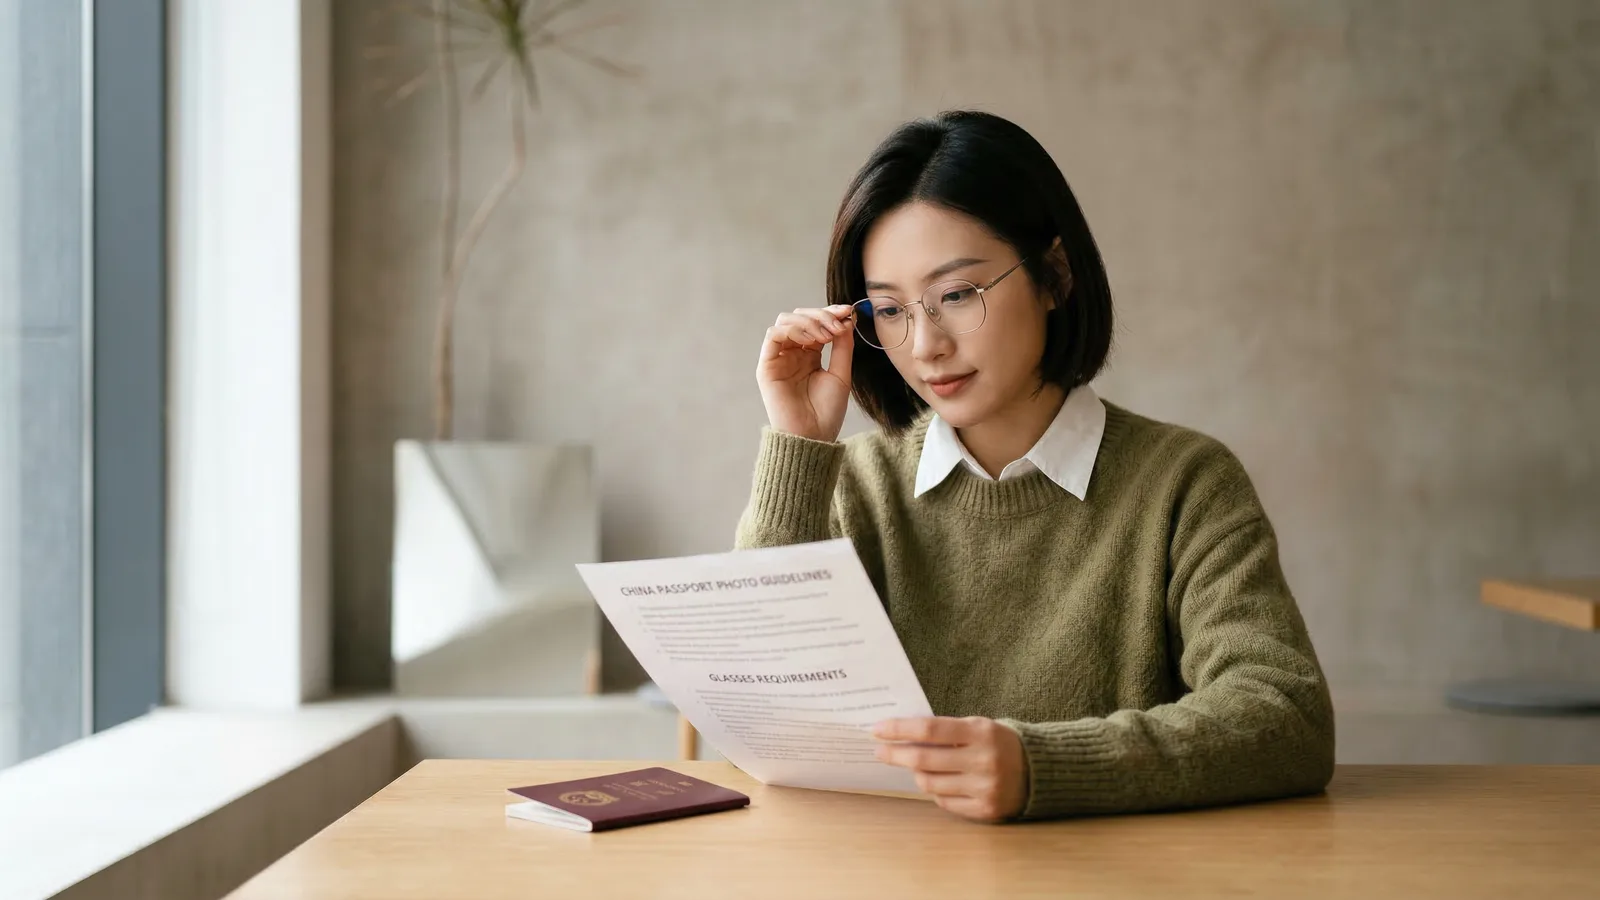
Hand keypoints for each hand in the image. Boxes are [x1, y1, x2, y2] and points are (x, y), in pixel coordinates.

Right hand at [756, 305, 854, 442]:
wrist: (813, 437)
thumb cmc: (827, 412)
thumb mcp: (841, 373)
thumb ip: (842, 346)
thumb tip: (847, 318)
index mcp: (809, 355)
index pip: (815, 323)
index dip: (830, 313)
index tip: (847, 312)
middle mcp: (792, 353)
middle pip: (799, 317)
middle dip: (820, 315)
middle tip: (838, 324)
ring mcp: (779, 359)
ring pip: (785, 321)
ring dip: (809, 321)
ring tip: (826, 335)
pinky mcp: (766, 366)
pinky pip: (773, 335)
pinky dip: (793, 330)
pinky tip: (811, 339)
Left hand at [874, 716, 1028, 822]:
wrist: (1038, 771)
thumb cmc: (998, 743)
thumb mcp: (977, 727)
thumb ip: (945, 731)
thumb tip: (901, 735)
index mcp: (981, 733)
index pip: (929, 730)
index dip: (899, 729)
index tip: (878, 729)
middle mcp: (983, 761)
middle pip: (924, 760)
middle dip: (896, 754)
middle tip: (880, 751)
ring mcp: (984, 788)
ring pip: (930, 784)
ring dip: (916, 774)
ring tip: (916, 766)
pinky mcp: (985, 809)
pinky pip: (944, 802)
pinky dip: (936, 791)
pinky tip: (941, 782)